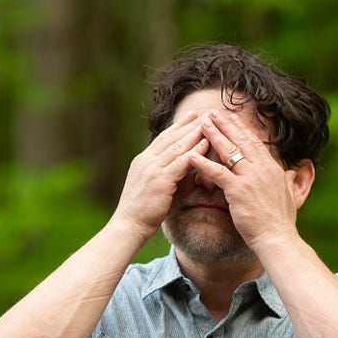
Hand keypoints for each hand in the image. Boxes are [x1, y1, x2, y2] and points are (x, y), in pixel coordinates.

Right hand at [112, 111, 209, 241]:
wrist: (128, 225)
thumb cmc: (141, 211)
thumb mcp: (151, 186)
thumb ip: (165, 174)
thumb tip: (183, 168)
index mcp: (143, 160)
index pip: (163, 138)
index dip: (178, 126)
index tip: (192, 115)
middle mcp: (146, 160)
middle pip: (171, 137)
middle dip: (188, 123)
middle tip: (204, 112)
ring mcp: (152, 169)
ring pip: (177, 146)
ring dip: (194, 132)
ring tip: (209, 122)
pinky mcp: (160, 180)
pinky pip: (181, 161)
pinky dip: (194, 151)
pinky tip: (206, 143)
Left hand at [189, 111, 311, 249]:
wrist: (278, 238)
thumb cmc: (282, 222)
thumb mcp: (289, 196)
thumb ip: (287, 182)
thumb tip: (290, 174)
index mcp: (273, 169)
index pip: (255, 143)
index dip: (242, 129)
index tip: (232, 117)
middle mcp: (262, 169)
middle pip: (241, 141)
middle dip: (226, 124)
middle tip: (213, 112)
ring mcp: (250, 178)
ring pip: (229, 151)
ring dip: (214, 135)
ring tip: (202, 123)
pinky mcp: (238, 190)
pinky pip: (218, 172)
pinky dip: (203, 163)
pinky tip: (191, 155)